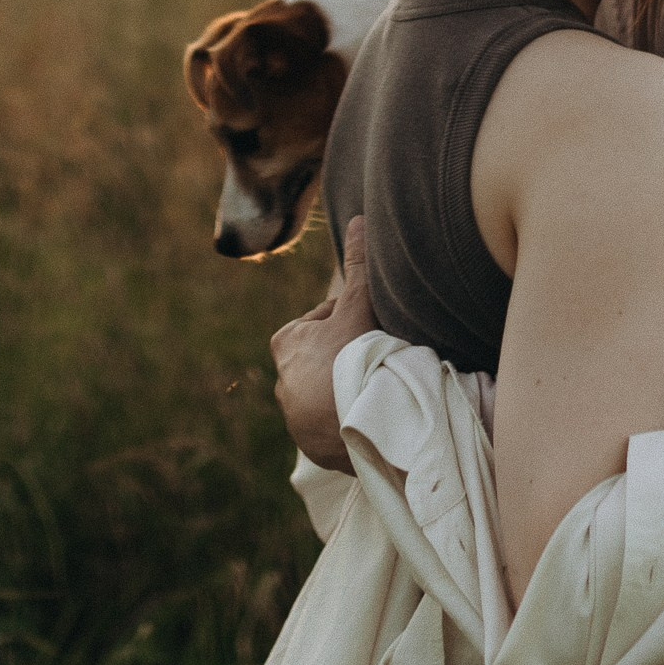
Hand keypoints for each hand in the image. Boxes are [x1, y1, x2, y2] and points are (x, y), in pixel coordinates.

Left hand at [270, 216, 375, 472]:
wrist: (357, 424)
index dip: (355, 321)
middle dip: (350, 358)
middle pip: (328, 357)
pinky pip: (335, 425)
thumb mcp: (356, 306)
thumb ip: (358, 266)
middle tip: (381, 358)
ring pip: (331, 392)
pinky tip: (371, 414)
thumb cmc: (351, 358)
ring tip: (378, 388)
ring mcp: (295, 417)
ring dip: (350, 390)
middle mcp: (282, 381)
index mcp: (286, 342)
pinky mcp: (312, 445)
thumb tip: (360, 219)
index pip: (326, 320)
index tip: (375, 329)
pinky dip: (351, 418)